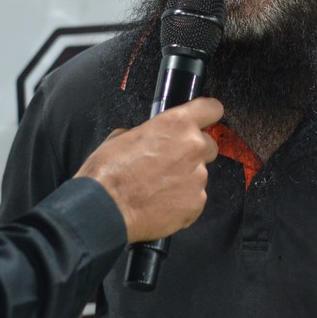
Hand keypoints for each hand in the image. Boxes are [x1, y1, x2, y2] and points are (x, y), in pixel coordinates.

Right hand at [73, 98, 221, 241]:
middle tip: (171, 163)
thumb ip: (147, 133)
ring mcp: (198, 177)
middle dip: (194, 153)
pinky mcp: (197, 203)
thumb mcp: (122, 137)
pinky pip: (195, 198)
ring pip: (199, 175)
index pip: (211, 108)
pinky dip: (182, 201)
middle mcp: (193, 147)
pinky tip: (161, 203)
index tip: (205, 120)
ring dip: (185, 179)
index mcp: (176, 124)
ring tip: (158, 188)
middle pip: (209, 146)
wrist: (105, 209)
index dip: (208, 114)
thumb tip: (149, 139)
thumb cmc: (109, 172)